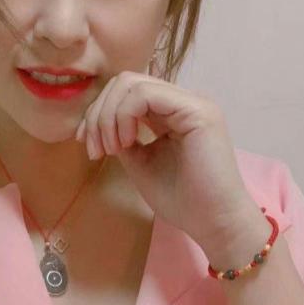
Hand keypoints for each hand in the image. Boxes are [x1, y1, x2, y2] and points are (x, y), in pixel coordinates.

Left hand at [75, 71, 261, 256]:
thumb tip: (97, 124)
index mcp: (170, 113)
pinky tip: (126, 143)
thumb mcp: (140, 162)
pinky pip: (145, 94)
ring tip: (112, 150)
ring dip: (108, 116)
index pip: (126, 94)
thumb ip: (123, 138)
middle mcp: (182, 101)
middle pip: (125, 82)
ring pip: (131, 84)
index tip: (90, 148)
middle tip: (96, 150)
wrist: (213, 222)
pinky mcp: (196, 110)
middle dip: (98, 114)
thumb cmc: (182, 200)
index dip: (98, 115)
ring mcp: (191, 102)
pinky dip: (124, 116)